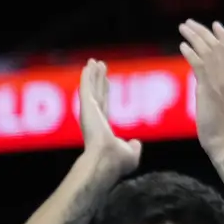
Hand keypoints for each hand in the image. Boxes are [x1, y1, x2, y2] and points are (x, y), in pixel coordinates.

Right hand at [78, 59, 141, 175]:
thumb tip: (137, 142)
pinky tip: (89, 66)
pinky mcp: (87, 107)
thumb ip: (133, 147)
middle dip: (97, 80)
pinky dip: (87, 76)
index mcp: (102, 128)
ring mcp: (89, 113)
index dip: (105, 92)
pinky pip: (87, 88)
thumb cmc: (118, 162)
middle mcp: (94, 119)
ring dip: (92, 74)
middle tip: (98, 66)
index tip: (106, 81)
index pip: (104, 106)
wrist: (107, 161)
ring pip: (91, 88)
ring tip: (94, 61)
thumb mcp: (131, 154)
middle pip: (97, 94)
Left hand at [177, 20, 223, 155]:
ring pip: (208, 52)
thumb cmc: (220, 128)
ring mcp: (219, 83)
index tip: (215, 24)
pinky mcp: (208, 89)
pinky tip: (182, 46)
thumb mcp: (220, 103)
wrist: (223, 141)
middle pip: (218, 47)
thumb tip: (205, 83)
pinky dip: (191, 53)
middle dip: (203, 32)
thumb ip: (215, 89)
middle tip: (189, 22)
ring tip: (183, 27)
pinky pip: (199, 65)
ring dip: (194, 37)